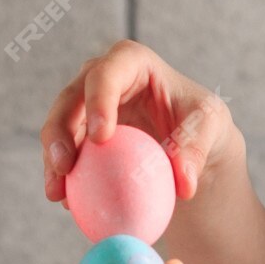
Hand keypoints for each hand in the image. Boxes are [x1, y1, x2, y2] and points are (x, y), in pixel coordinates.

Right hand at [40, 40, 237, 202]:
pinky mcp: (79, 136)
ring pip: (58, 129)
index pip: (108, 73)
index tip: (101, 138)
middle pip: (71, 98)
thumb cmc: (200, 123)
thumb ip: (196, 147)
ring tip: (56, 192)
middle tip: (65, 166)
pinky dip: (62, 177)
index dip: (98, 100)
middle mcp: (100, 78)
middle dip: (60, 130)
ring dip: (53, 160)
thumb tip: (184, 182)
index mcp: (131, 62)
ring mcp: (85, 107)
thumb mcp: (211, 127)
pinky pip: (63, 155)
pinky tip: (65, 202)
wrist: (188, 143)